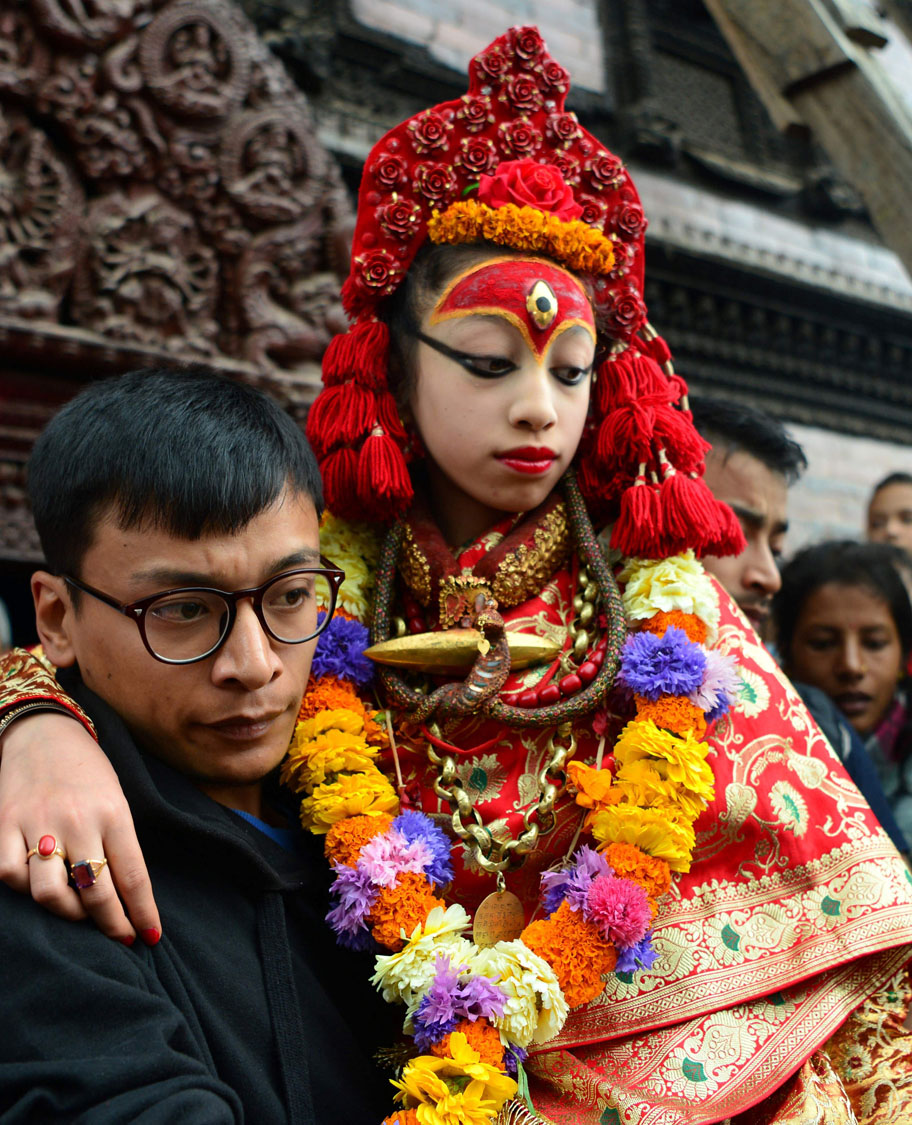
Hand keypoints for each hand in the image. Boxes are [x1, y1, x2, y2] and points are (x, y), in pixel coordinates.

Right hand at [0, 712, 160, 944]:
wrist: (44, 732)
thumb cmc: (88, 771)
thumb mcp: (117, 799)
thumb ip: (119, 842)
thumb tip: (126, 896)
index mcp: (114, 812)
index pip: (132, 876)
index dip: (142, 912)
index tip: (149, 936)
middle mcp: (77, 820)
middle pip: (95, 891)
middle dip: (111, 924)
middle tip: (121, 936)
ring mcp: (37, 823)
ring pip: (49, 893)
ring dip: (67, 913)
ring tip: (80, 912)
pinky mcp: (4, 824)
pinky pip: (10, 875)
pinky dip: (24, 889)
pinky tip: (40, 885)